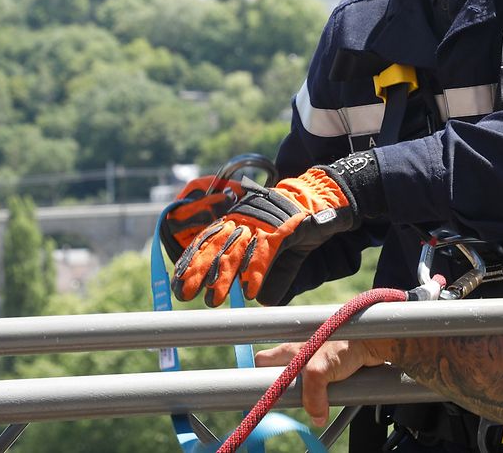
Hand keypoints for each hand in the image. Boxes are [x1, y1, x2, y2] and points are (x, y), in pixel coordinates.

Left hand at [171, 166, 358, 305]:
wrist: (324, 201)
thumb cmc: (297, 225)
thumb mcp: (279, 254)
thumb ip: (268, 275)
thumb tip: (260, 301)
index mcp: (239, 220)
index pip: (208, 240)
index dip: (192, 260)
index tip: (178, 281)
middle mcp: (245, 219)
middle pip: (215, 246)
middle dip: (198, 271)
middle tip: (184, 294)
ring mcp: (262, 223)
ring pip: (235, 252)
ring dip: (223, 277)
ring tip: (212, 301)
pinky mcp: (282, 229)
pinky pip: (264, 254)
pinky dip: (255, 272)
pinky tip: (248, 292)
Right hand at [255, 340, 386, 425]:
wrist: (372, 342)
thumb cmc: (345, 344)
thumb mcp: (319, 370)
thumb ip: (312, 395)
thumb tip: (315, 417)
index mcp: (291, 349)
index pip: (263, 362)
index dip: (258, 376)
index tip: (260, 392)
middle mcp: (300, 354)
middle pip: (281, 374)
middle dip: (284, 389)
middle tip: (291, 401)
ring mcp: (316, 362)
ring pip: (302, 383)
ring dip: (307, 394)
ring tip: (314, 402)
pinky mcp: (332, 370)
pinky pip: (321, 387)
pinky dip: (323, 395)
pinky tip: (330, 398)